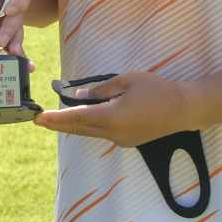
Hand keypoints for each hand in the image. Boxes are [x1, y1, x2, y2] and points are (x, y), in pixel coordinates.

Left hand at [0, 0, 33, 63]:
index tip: (9, 10)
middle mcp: (3, 7)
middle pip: (17, 15)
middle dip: (11, 29)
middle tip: (1, 41)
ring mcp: (4, 25)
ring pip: (18, 33)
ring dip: (17, 45)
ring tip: (14, 56)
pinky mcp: (2, 42)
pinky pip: (13, 49)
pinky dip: (19, 58)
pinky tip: (26, 66)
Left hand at [33, 72, 193, 147]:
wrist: (183, 110)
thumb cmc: (157, 91)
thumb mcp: (127, 80)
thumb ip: (101, 89)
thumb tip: (81, 95)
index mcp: (112, 117)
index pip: (76, 118)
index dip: (55, 118)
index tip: (39, 119)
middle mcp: (114, 133)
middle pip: (79, 129)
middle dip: (58, 125)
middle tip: (39, 120)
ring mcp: (121, 140)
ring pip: (90, 132)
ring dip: (74, 125)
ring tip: (57, 118)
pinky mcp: (128, 141)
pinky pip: (103, 133)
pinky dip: (91, 125)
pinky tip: (86, 117)